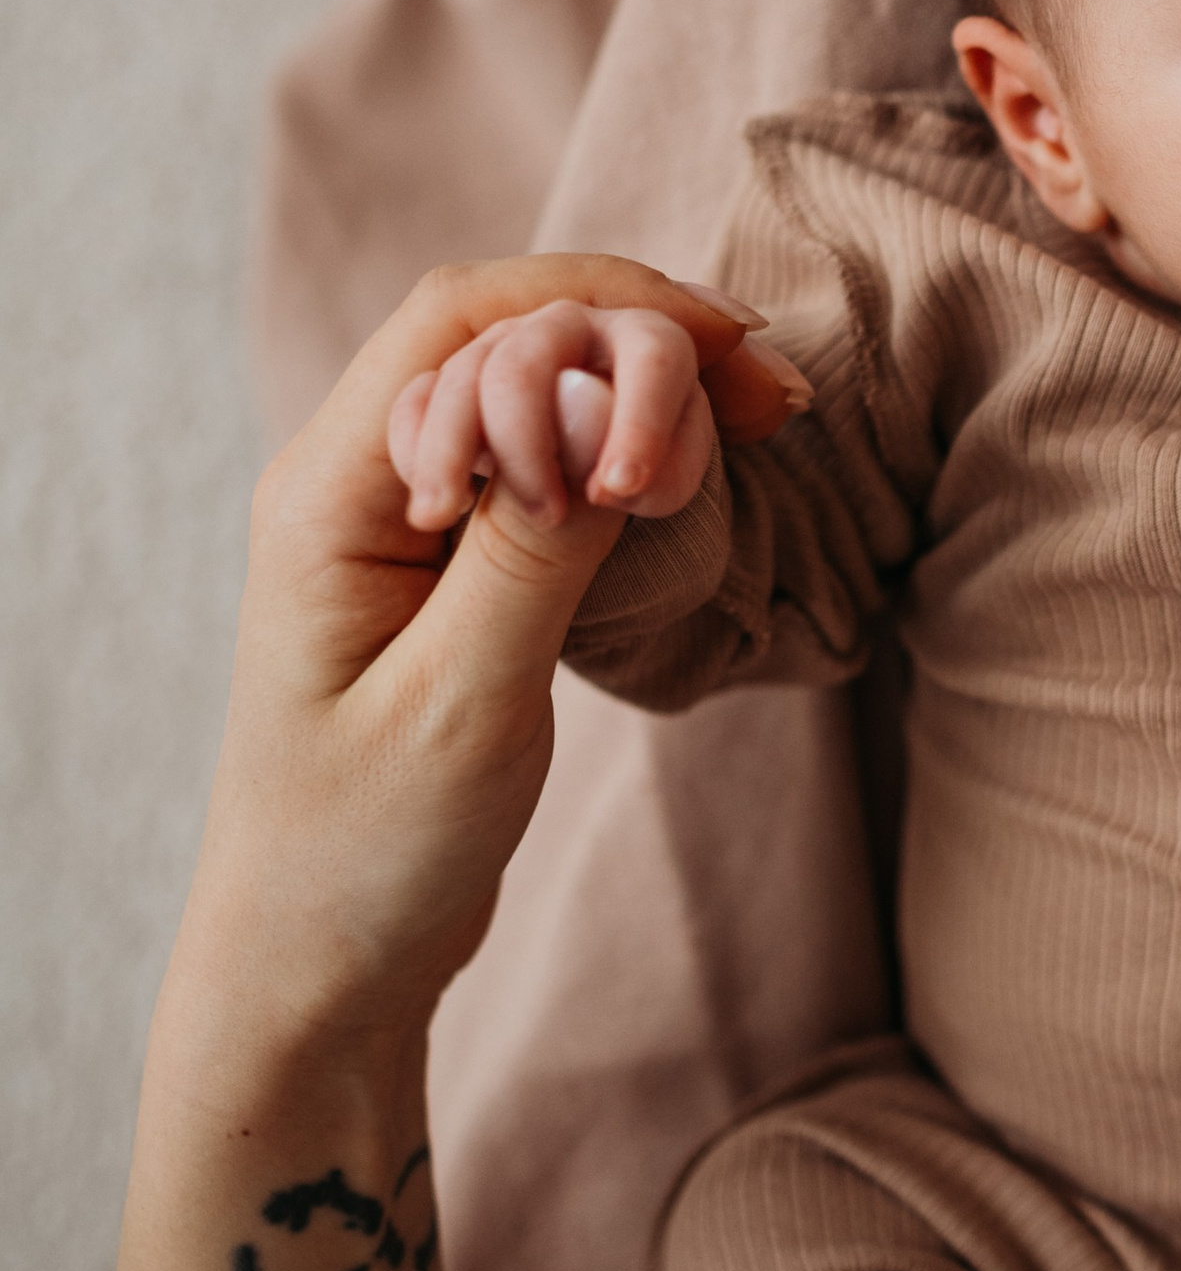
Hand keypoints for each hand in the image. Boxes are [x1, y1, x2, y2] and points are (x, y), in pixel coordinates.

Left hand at [173, 259, 786, 1053]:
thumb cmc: (366, 852)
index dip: (604, 306)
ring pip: (531, 389)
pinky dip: (627, 447)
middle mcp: (353, 479)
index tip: (730, 353)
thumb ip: (528, 550)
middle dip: (643, 337)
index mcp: (327, 494)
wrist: (318, 964)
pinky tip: (696, 469)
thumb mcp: (459, 707)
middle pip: (504, 333)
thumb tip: (598, 398)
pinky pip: (542, 458)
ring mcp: (400, 517)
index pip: (465, 324)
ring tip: (760, 422)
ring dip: (645, 386)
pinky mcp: (447, 563)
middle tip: (773, 397)